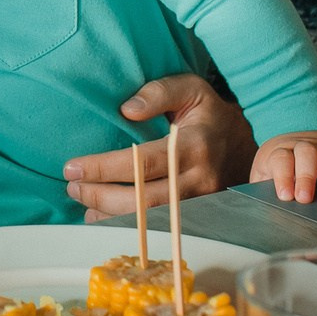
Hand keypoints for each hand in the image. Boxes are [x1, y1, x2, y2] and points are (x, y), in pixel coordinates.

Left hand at [61, 74, 257, 221]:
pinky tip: (105, 217)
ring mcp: (201, 203)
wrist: (243, 143)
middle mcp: (200, 179)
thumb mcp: (190, 88)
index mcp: (195, 145)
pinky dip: (129, 226)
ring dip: (111, 216)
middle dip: (101, 197)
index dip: (105, 168)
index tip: (73, 168)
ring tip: (83, 204)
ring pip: (151, 220)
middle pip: (144, 200)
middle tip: (73, 187)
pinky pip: (159, 227)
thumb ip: (158, 92)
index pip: (143, 162)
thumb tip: (127, 110)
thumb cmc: (208, 113)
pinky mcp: (198, 217)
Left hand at [249, 130, 316, 204]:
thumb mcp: (264, 176)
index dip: (283, 176)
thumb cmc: (278, 168)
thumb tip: (263, 211)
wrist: (293, 144)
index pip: (282, 158)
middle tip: (305, 199)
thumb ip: (262, 190)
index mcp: (281, 150)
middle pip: (308, 152)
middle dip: (307, 176)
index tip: (286, 196)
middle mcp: (306, 145)